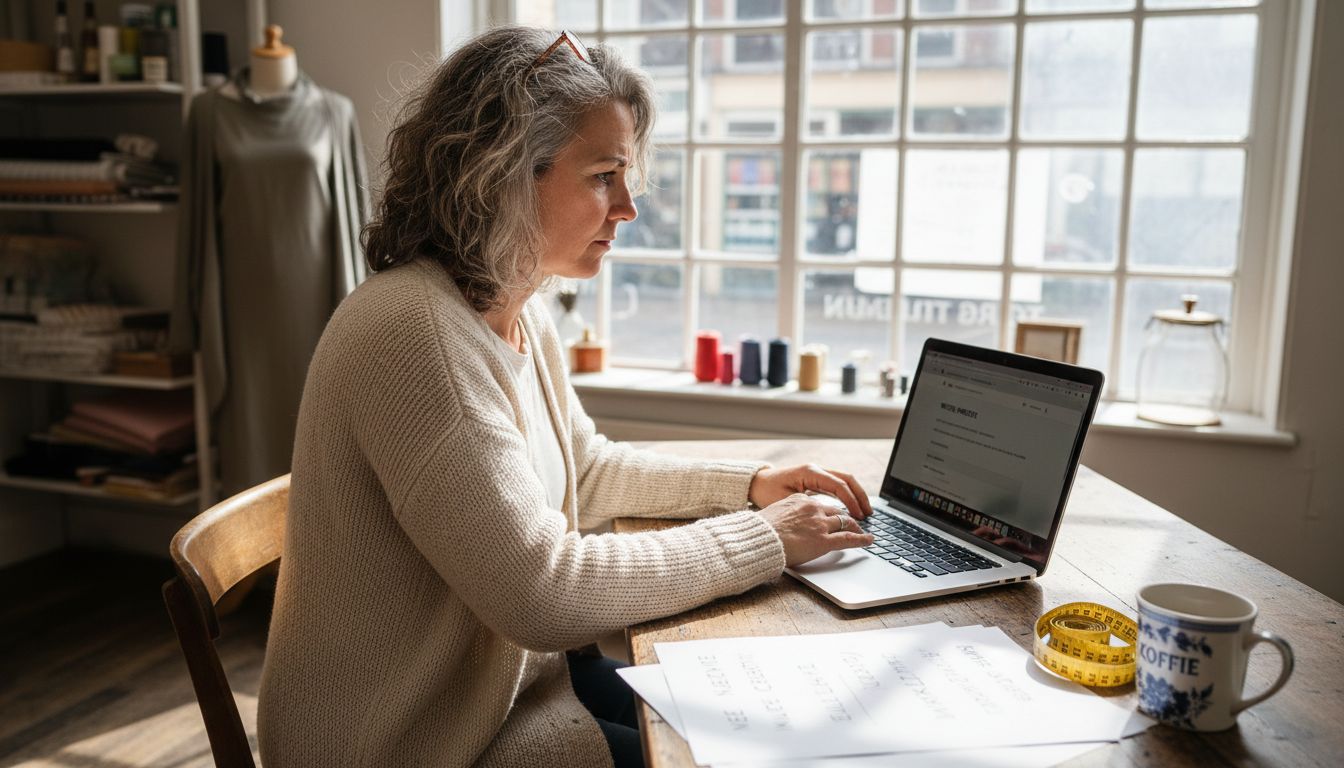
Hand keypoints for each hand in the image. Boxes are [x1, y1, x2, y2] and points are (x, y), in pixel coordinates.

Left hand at [749, 464, 872, 518]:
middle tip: (868, 514)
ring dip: (856, 495)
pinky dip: (847, 495)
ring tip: (864, 512)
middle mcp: (816, 469)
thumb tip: (826, 518)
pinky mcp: (816, 479)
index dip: (851, 501)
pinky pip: (837, 484)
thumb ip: (806, 507)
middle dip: (860, 496)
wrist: (756, 483)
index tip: (859, 515)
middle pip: (847, 479)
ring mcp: (817, 472)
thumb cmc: (767, 492)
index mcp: (810, 472)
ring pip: (844, 480)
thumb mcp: (785, 501)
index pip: (839, 485)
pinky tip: (852, 508)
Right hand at [755, 493, 874, 566]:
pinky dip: (862, 539)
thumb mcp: (773, 513)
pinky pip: (848, 538)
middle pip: (836, 511)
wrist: (758, 540)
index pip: (820, 504)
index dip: (828, 512)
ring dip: (856, 527)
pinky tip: (869, 540)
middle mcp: (812, 508)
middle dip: (846, 516)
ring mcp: (819, 524)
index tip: (832, 515)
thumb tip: (788, 522)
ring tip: (863, 531)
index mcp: (799, 500)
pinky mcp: (824, 540)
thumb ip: (786, 514)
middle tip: (854, 522)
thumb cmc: (760, 531)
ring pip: (845, 522)